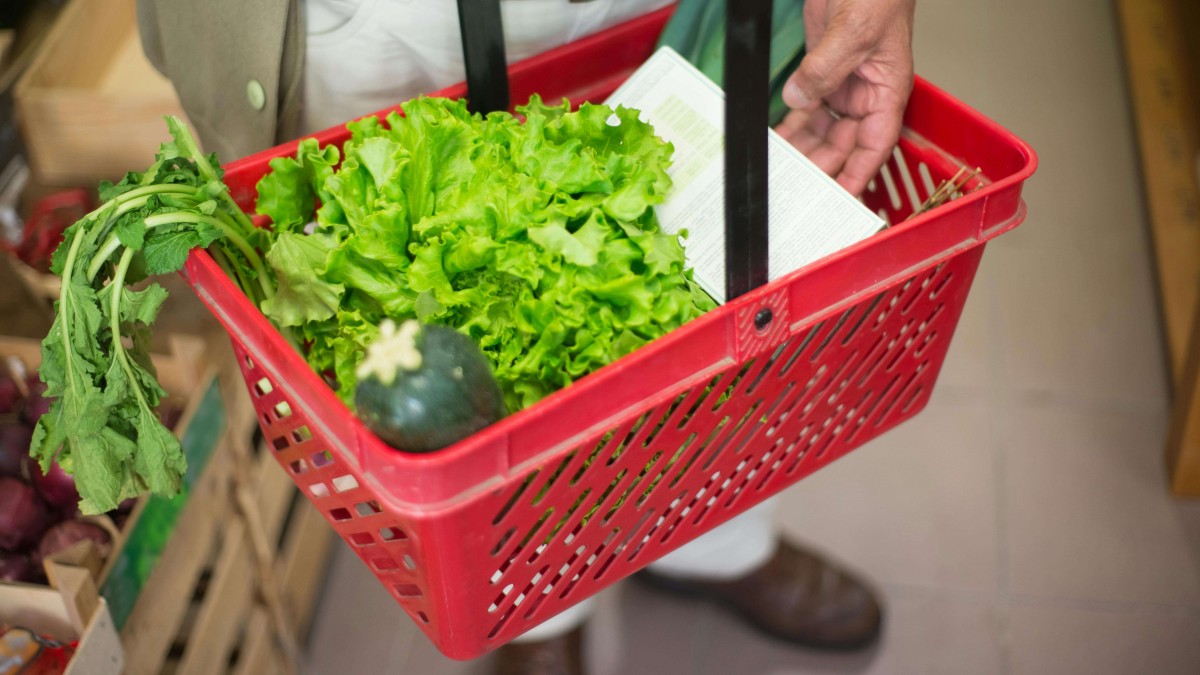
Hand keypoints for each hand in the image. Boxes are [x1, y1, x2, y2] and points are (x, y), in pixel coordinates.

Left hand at [774, 0, 915, 195]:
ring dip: (803, 151)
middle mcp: (866, 95)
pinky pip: (807, 109)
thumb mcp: (853, 33)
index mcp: (886, 92)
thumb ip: (824, 69)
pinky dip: (792, 126)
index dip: (858, 175)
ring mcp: (843, 86)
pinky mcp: (821, 74)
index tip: (841, 198)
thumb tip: (800, 97)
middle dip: (822, 166)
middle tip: (797, 188)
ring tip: (782, 172)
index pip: (874, 145)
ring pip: (823, 131)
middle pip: (844, 145)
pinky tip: (777, 142)